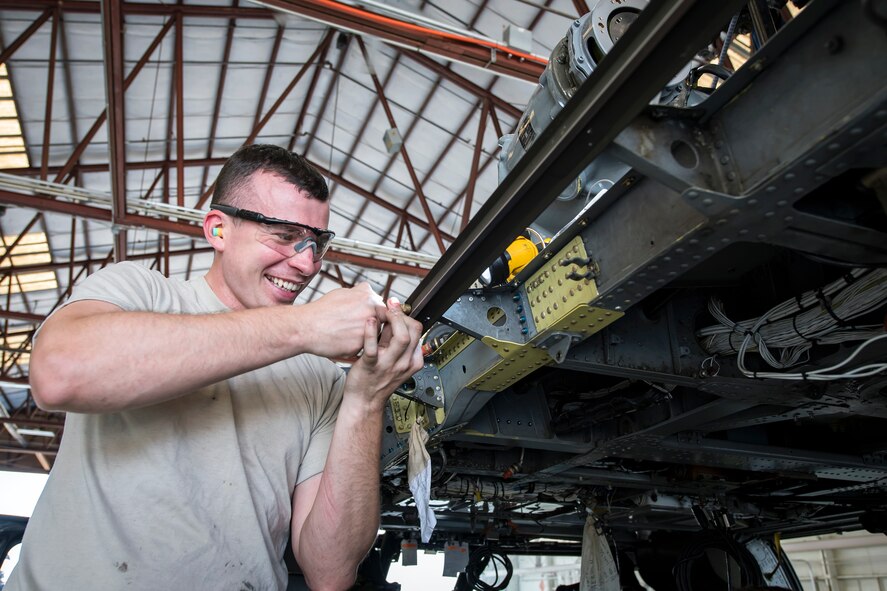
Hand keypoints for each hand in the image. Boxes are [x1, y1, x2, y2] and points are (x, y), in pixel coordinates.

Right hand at [299, 283, 386, 358]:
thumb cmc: (321, 310)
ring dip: (365, 335)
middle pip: (380, 321)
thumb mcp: (342, 292)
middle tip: (352, 326)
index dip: (374, 314)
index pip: (382, 307)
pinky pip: (364, 346)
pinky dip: (355, 345)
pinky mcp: (361, 345)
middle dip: (370, 325)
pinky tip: (342, 340)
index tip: (363, 318)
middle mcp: (371, 311)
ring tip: (345, 333)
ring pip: (374, 335)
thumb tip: (368, 292)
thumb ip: (360, 293)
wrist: (306, 327)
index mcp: (368, 297)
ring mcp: (367, 328)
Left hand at [343, 297, 423, 412]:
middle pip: (414, 332)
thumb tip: (393, 316)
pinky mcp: (371, 367)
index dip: (407, 317)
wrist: (364, 401)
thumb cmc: (377, 379)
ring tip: (384, 310)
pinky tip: (368, 321)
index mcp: (412, 360)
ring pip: (402, 338)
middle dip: (403, 314)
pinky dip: (371, 332)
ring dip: (393, 319)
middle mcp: (403, 363)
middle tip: (392, 304)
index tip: (396, 309)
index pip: (418, 331)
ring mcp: (388, 365)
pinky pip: (373, 348)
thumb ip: (394, 339)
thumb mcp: (395, 360)